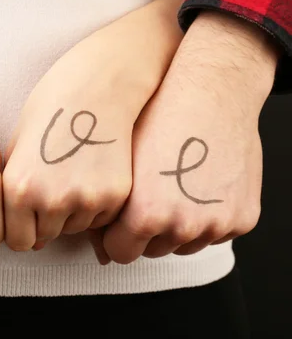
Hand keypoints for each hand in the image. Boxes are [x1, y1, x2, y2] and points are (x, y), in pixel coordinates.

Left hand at [2, 0, 189, 251]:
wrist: (98, 84)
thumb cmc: (50, 109)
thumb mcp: (18, 149)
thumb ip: (15, 194)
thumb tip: (29, 236)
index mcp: (19, 188)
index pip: (16, 240)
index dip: (19, 230)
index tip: (25, 217)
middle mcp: (51, 199)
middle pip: (44, 239)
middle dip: (44, 223)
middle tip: (50, 191)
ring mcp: (87, 199)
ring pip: (73, 229)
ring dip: (70, 214)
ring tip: (71, 176)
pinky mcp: (116, 194)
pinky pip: (100, 218)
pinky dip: (95, 206)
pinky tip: (91, 173)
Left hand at [103, 11, 278, 262]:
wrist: (211, 91)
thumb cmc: (159, 118)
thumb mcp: (120, 162)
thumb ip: (108, 212)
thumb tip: (100, 251)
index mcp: (145, 214)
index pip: (118, 253)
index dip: (114, 235)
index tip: (117, 221)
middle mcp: (182, 225)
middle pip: (152, 250)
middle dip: (145, 231)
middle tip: (149, 196)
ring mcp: (217, 223)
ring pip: (184, 244)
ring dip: (177, 227)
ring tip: (174, 187)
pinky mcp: (244, 217)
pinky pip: (217, 233)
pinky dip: (207, 217)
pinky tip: (198, 185)